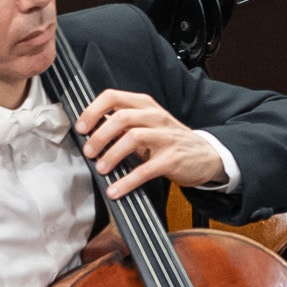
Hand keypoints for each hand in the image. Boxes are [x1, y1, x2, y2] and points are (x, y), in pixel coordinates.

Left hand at [75, 88, 227, 198]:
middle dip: (99, 136)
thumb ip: (122, 124)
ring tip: (101, 169)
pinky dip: (127, 181)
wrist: (205, 155)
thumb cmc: (169, 140)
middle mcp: (155, 116)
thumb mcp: (147, 125)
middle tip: (89, 152)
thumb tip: (89, 131)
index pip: (113, 96)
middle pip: (121, 117)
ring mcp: (165, 136)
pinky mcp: (172, 158)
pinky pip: (146, 169)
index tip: (81, 128)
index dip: (92, 111)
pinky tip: (115, 190)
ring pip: (133, 137)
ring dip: (111, 155)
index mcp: (145, 105)